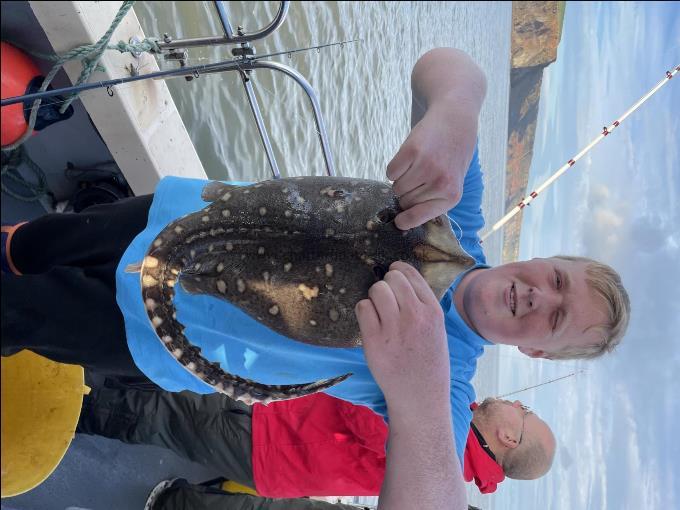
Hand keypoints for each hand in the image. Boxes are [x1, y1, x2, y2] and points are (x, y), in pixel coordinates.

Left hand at [355, 261, 449, 413]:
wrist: (420, 397)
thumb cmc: (428, 364)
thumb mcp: (437, 329)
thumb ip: (422, 305)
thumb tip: (400, 279)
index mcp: (433, 312)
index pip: (411, 274)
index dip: (398, 272)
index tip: (393, 277)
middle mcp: (415, 316)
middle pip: (391, 279)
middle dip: (385, 285)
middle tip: (386, 300)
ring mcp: (394, 328)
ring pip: (376, 290)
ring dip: (374, 297)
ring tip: (379, 313)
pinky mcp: (374, 340)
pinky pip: (362, 308)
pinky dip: (364, 312)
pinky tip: (371, 324)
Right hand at [386, 106, 476, 230]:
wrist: (455, 121)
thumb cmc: (452, 156)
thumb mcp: (452, 183)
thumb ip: (433, 200)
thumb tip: (404, 219)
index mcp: (451, 196)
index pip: (418, 217)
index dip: (405, 220)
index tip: (399, 222)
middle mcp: (439, 184)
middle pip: (405, 202)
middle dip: (407, 193)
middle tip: (419, 178)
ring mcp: (425, 167)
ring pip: (396, 187)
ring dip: (401, 180)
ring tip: (416, 166)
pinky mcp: (412, 151)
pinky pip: (390, 172)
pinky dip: (395, 167)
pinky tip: (410, 158)